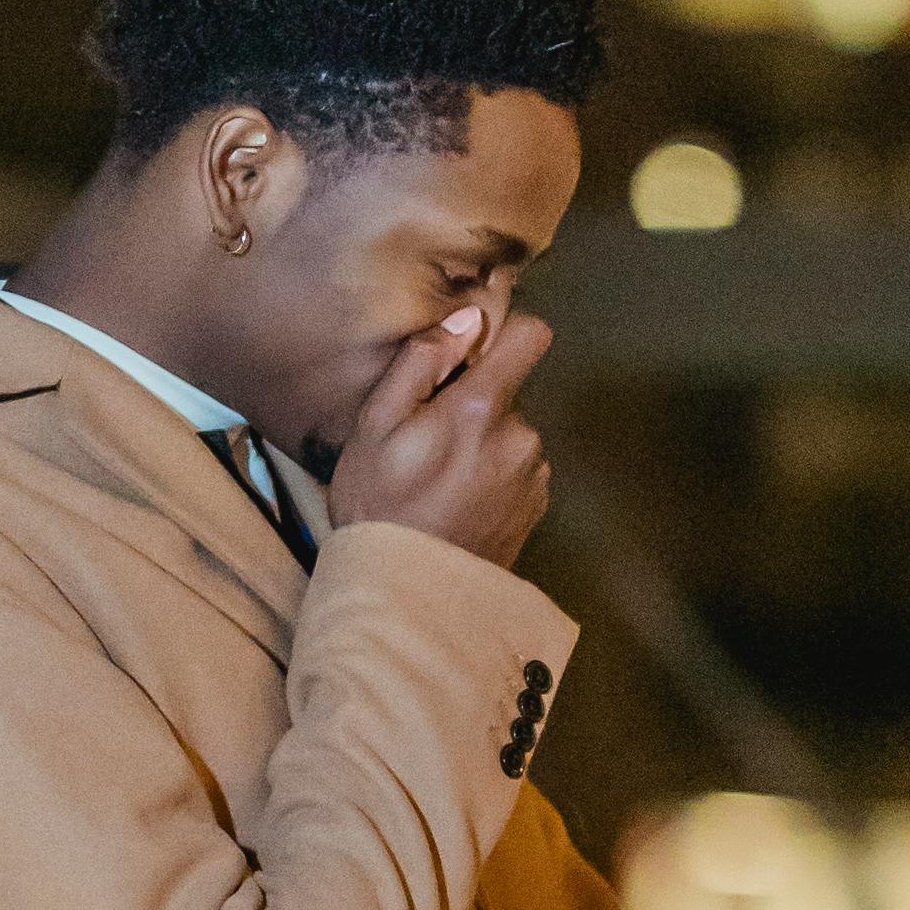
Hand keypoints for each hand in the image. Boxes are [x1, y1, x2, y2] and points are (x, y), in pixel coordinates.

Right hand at [329, 300, 550, 567]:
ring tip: (439, 478)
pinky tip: (457, 501)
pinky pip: (517, 469)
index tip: (473, 354)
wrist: (406, 590)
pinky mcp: (534, 506)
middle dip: (475, 403)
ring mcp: (532, 475)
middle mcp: (521, 437)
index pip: (531, 336)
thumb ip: (422, 361)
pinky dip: (492, 476)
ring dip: (483, 443)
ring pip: (512, 432)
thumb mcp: (376, 424)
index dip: (504, 335)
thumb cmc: (379, 505)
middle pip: (509, 391)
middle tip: (428, 440)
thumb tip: (467, 319)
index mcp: (481, 408)